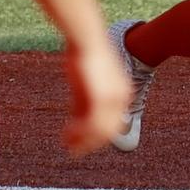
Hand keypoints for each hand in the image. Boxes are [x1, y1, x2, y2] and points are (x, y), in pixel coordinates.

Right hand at [62, 39, 130, 155]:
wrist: (85, 38)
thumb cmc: (83, 55)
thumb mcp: (86, 81)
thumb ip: (84, 101)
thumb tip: (77, 120)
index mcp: (122, 93)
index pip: (113, 122)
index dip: (96, 135)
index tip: (79, 140)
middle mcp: (122, 98)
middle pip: (108, 131)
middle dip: (89, 143)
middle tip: (72, 150)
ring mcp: (113, 100)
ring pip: (100, 131)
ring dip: (82, 140)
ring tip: (67, 144)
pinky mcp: (101, 99)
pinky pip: (92, 124)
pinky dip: (79, 133)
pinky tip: (67, 134)